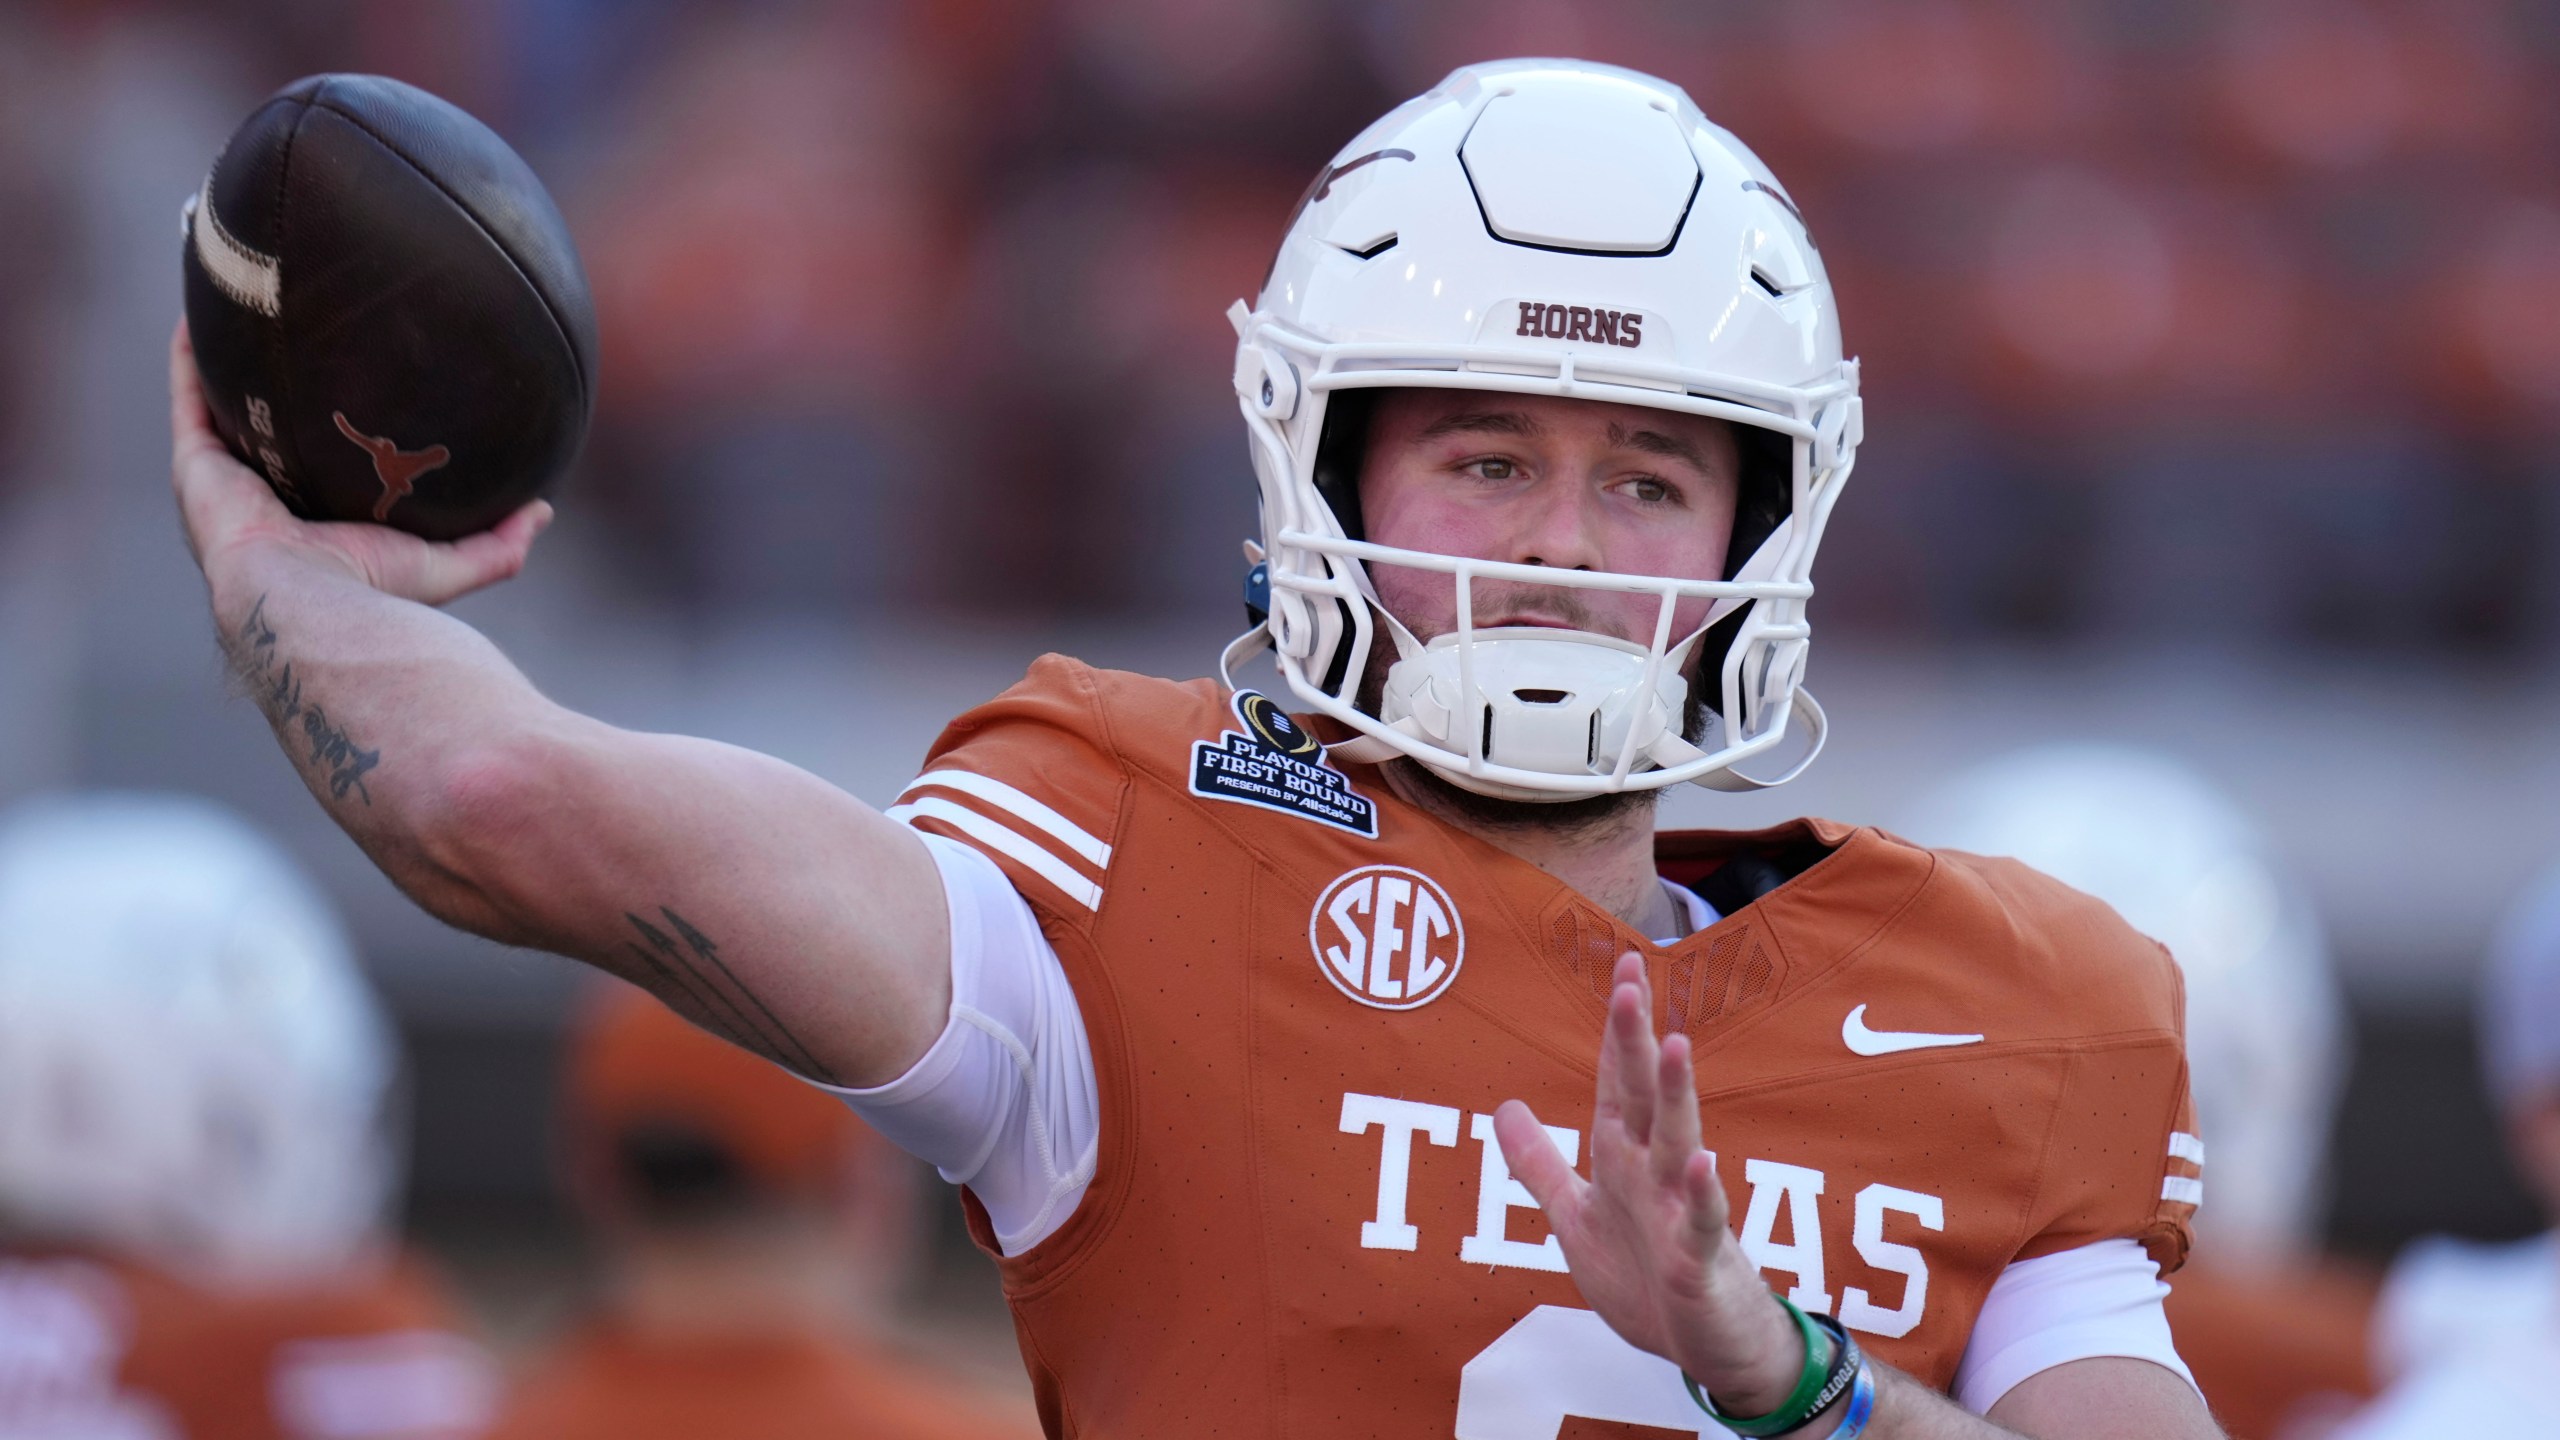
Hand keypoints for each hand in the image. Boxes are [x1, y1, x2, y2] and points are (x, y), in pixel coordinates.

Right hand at [170, 319, 551, 604]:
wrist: (308, 600)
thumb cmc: (374, 590)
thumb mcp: (447, 565)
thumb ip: (497, 545)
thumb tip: (543, 512)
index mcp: (314, 522)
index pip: (323, 471)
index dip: (332, 437)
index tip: (356, 396)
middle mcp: (264, 499)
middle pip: (268, 433)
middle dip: (277, 394)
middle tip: (300, 340)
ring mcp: (225, 480)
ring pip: (222, 409)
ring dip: (228, 364)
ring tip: (243, 310)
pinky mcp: (196, 464)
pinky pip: (190, 398)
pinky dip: (191, 358)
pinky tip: (200, 315)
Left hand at [1493, 951, 1809, 1412]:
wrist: (1706, 1350)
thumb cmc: (1647, 1278)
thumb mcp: (1577, 1217)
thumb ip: (1540, 1164)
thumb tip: (1502, 1106)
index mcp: (1623, 1158)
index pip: (1616, 1080)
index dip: (1615, 1029)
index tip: (1623, 965)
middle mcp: (1655, 1172)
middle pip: (1642, 1095)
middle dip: (1634, 1039)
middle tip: (1631, 977)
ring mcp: (1681, 1213)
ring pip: (1677, 1143)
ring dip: (1674, 1096)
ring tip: (1673, 1046)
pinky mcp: (1699, 1262)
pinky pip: (1701, 1224)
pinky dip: (1700, 1195)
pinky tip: (1700, 1163)